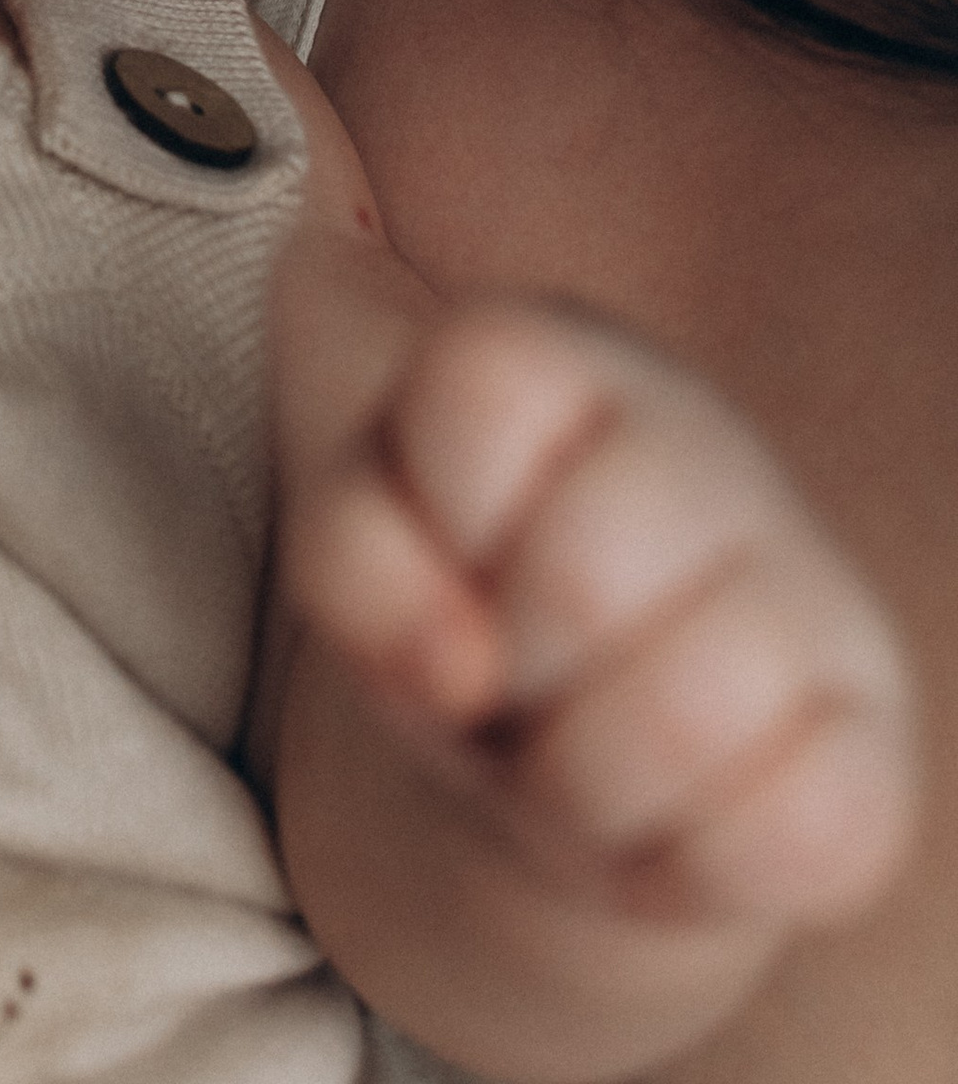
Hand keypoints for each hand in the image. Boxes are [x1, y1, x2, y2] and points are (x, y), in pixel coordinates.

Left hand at [285, 294, 915, 937]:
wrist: (547, 747)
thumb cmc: (443, 605)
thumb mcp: (351, 557)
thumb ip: (355, 563)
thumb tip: (458, 665)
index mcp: (565, 358)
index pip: (483, 386)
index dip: (432, 505)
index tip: (445, 543)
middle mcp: (709, 445)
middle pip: (581, 581)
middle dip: (507, 668)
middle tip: (510, 673)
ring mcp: (813, 591)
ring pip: (682, 723)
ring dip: (574, 786)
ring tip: (567, 750)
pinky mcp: (872, 746)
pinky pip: (786, 841)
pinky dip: (680, 866)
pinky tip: (658, 814)